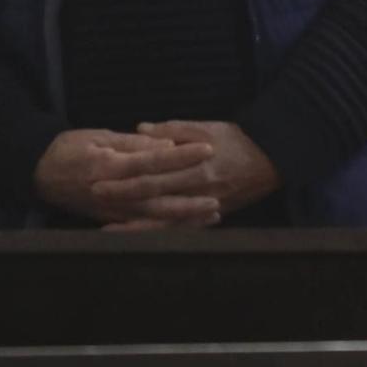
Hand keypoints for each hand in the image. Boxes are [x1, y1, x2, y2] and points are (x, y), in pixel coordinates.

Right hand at [33, 128, 218, 226]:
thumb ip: (133, 143)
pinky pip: (141, 227)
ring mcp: (111, 210)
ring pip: (152, 218)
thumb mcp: (99, 136)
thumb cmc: (70, 148)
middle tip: (217, 197)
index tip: (208, 149)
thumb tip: (166, 144)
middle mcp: (112, 193)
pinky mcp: (109, 219)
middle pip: (156, 198)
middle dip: (189, 198)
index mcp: (110, 166)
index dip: (181, 156)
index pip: (152, 161)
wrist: (39, 172)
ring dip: (182, 218)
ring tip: (211, 215)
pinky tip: (186, 227)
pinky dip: (165, 228)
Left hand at [92, 120, 281, 227]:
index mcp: (194, 165)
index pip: (152, 174)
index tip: (99, 179)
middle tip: (94, 198)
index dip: (124, 178)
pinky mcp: (210, 217)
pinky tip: (140, 239)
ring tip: (108, 230)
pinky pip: (181, 230)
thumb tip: (139, 128)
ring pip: (163, 221)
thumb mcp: (207, 126)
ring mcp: (203, 207)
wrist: (272, 159)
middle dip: (121, 200)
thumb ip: (172, 129)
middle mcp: (196, 190)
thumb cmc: (237, 139)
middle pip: (152, 198)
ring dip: (134, 227)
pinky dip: (159, 235)